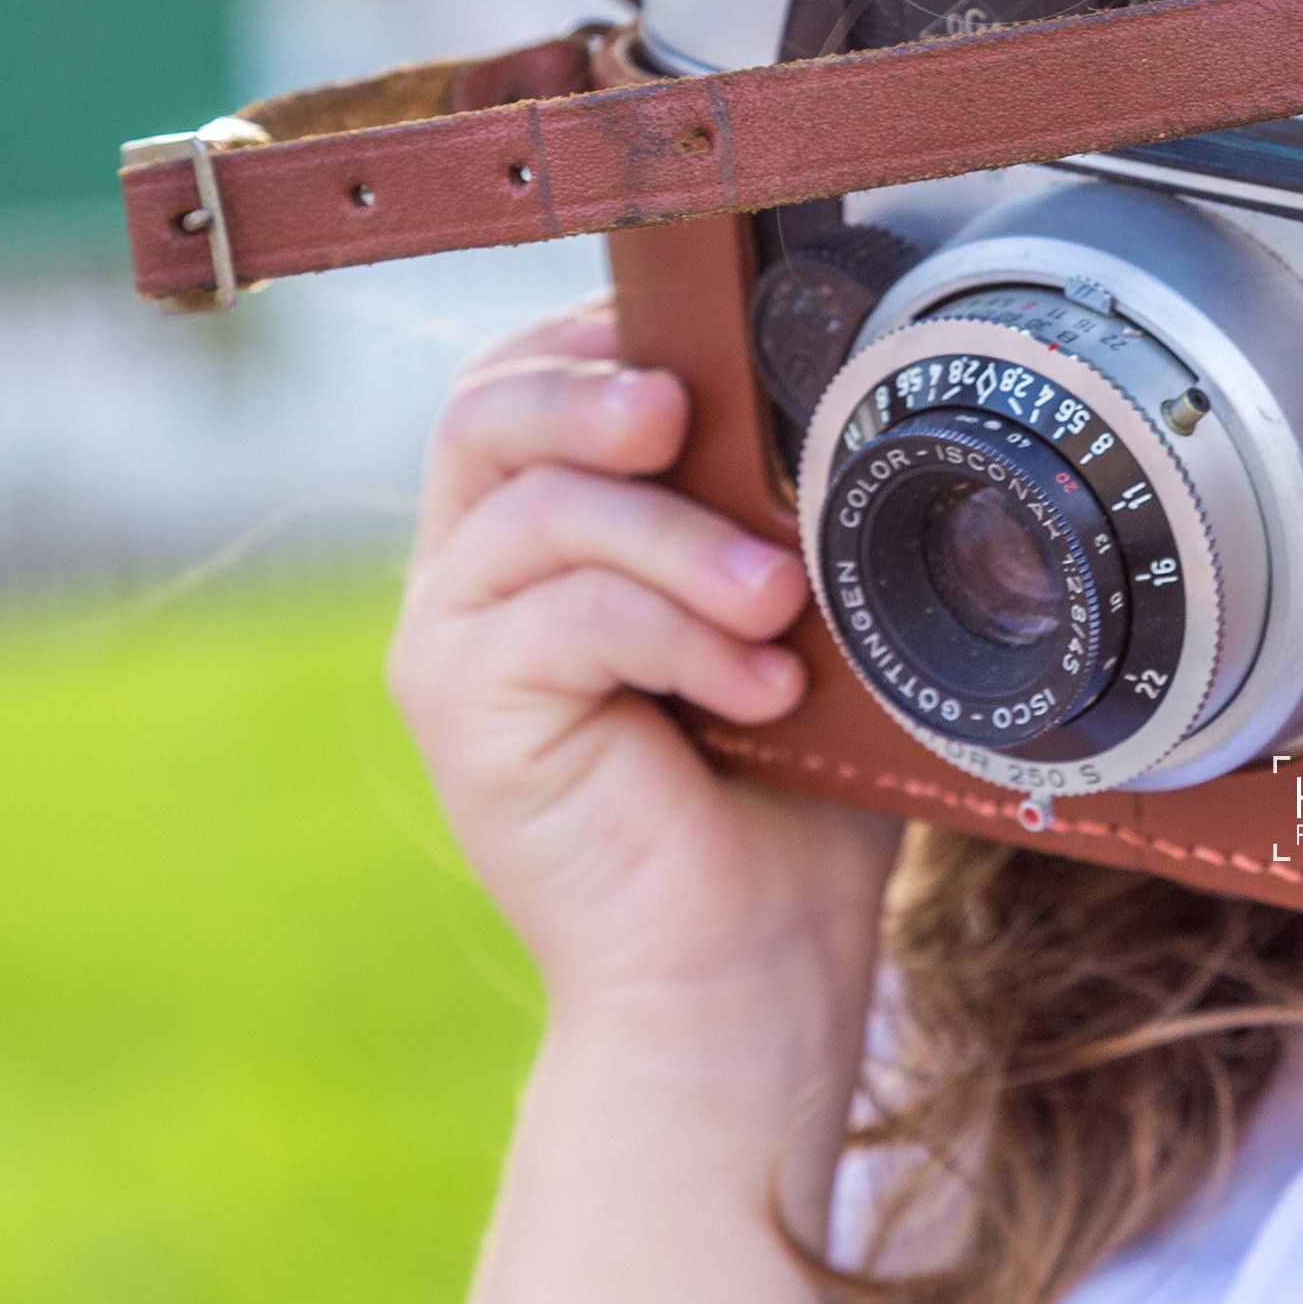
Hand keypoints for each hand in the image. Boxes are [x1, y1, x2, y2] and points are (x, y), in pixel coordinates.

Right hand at [389, 298, 899, 1029]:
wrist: (744, 965)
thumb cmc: (789, 787)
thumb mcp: (801, 613)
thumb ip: (783, 506)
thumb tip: (849, 389)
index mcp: (540, 535)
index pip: (520, 381)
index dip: (597, 337)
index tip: (707, 341)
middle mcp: (472, 576)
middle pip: (484, 413)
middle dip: (592, 391)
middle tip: (686, 413)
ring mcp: (453, 644)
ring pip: (544, 513)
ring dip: (682, 539)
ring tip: (780, 599)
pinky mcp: (460, 717)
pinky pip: (565, 619)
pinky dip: (677, 633)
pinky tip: (761, 683)